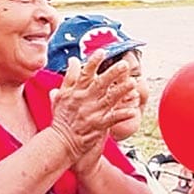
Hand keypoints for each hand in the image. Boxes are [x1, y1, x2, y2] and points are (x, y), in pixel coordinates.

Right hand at [50, 52, 137, 168]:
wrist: (61, 142)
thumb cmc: (62, 119)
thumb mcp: (60, 96)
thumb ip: (69, 77)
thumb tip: (73, 59)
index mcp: (75, 92)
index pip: (84, 74)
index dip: (93, 62)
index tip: (102, 51)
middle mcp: (84, 100)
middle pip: (100, 84)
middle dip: (113, 74)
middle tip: (124, 65)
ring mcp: (92, 113)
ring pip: (109, 99)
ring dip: (121, 91)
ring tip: (133, 83)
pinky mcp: (98, 126)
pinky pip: (112, 119)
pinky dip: (122, 115)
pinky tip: (132, 111)